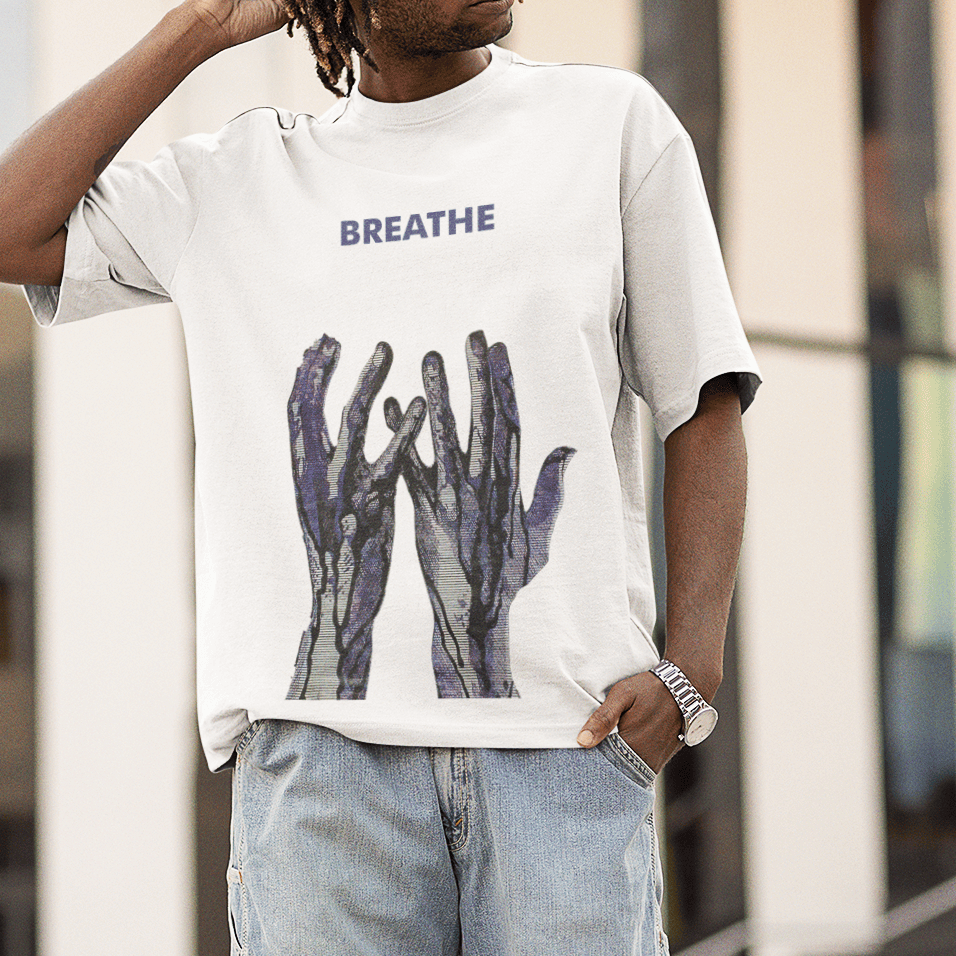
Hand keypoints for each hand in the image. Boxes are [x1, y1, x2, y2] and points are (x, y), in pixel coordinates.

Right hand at [287, 335, 426, 700]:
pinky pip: (387, 462)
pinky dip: (402, 432)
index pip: (297, 411)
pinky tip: (419, 405)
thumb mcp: (324, 504)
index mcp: (303, 473)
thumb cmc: (341, 553)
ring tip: (387, 349)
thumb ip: (327, 465)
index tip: (320, 343)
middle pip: (311, 408)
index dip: (307, 374)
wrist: (342, 604)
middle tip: (338, 336)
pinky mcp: (371, 508)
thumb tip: (330, 429)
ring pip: (349, 425)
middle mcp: (315, 478)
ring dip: (367, 382)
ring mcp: (341, 491)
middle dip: (323, 368)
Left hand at [384, 331, 572, 697]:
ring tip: (430, 358)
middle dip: (479, 376)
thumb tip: (566, 450)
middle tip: (473, 337)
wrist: (476, 618)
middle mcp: (485, 487)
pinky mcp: (426, 514)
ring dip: (439, 395)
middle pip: (484, 421)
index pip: (511, 425)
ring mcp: (455, 499)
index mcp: (510, 487)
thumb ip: (549, 492)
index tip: (500, 352)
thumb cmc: (507, 581)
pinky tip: (390, 406)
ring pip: (447, 437)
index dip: (506, 386)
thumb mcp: (540, 537)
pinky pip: (411, 469)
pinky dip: (401, 438)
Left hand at [577, 671, 685, 772]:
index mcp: (630, 745)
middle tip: (594, 755)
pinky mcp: (664, 758)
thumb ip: (603, 718)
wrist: (687, 686)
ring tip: (608, 754)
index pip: (603, 766)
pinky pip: (643, 768)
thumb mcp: (622, 694)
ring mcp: (656, 760)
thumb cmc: (651, 688)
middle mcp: (645, 758)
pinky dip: (633, 764)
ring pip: (631, 773)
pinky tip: (624, 752)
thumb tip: (582, 742)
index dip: (591, 762)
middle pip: (617, 772)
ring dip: (619, 766)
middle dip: (604, 767)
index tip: (582, 756)